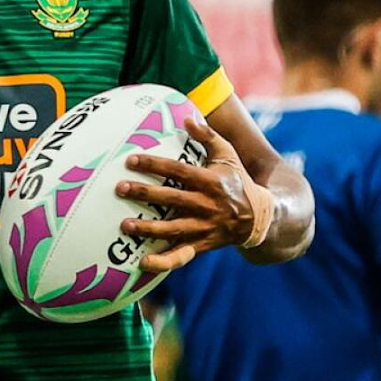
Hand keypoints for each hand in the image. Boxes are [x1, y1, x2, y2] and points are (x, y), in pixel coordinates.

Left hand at [115, 117, 260, 271]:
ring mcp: (204, 227)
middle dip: (145, 194)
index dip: (155, 165)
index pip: (179, 171)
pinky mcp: (202, 245)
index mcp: (211, 182)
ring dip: (148, 228)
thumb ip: (208, 136)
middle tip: (119, 188)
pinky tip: (143, 263)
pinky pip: (181, 256)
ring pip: (173, 229)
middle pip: (172, 199)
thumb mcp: (228, 156)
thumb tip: (187, 118)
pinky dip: (163, 262)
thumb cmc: (237, 181)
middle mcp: (207, 205)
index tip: (131, 160)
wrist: (261, 218)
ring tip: (124, 225)